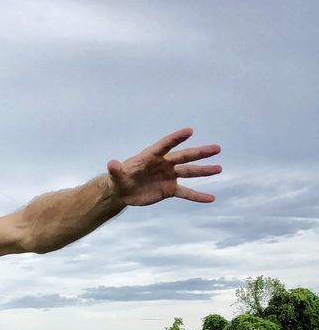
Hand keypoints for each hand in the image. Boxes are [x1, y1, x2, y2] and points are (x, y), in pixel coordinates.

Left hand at [105, 128, 221, 206]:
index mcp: (151, 156)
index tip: (190, 131)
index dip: (176, 138)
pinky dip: (198, 196)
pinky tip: (211, 198)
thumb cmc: (119, 179)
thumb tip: (111, 163)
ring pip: (189, 172)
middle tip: (217, 148)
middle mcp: (164, 164)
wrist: (123, 191)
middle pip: (184, 157)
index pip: (166, 145)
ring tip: (219, 168)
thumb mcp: (116, 175)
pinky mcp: (170, 189)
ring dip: (204, 171)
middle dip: (200, 153)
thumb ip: (116, 169)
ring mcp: (169, 176)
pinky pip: (186, 192)